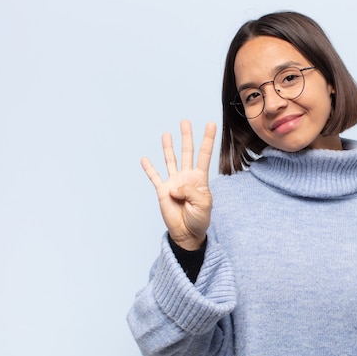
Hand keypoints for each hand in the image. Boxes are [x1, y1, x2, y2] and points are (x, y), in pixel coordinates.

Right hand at [141, 120, 216, 249]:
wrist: (188, 233)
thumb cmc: (200, 219)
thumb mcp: (203, 204)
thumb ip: (190, 192)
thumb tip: (174, 186)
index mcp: (200, 178)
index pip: (205, 155)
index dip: (208, 139)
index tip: (211, 124)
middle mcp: (187, 177)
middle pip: (187, 152)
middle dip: (186, 137)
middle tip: (185, 122)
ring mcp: (174, 182)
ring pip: (170, 160)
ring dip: (168, 147)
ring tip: (167, 134)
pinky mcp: (162, 191)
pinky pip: (155, 177)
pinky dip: (149, 168)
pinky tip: (145, 159)